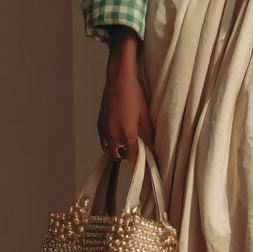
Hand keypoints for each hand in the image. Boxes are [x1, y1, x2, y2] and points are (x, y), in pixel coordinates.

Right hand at [97, 27, 155, 166]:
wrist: (118, 79)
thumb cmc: (132, 94)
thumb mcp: (145, 114)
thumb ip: (149, 133)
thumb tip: (153, 146)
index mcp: (126, 131)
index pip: (132, 155)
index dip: (136, 165)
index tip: (139, 172)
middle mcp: (112, 132)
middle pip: (117, 155)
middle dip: (125, 157)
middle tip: (134, 151)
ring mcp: (104, 128)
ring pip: (108, 149)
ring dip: (116, 150)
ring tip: (125, 142)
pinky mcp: (99, 123)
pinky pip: (103, 139)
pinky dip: (109, 141)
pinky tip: (117, 133)